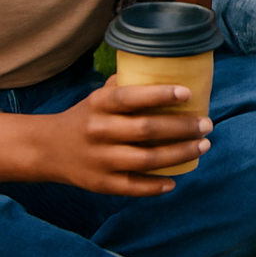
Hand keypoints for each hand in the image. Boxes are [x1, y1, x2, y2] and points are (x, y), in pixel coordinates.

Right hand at [35, 76, 212, 195]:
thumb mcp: (101, 95)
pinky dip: (156, 185)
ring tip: (203, 145)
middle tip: (207, 124)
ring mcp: (99, 160)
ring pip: (146, 159)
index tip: (187, 93)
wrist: (48, 149)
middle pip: (146, 130)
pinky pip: (133, 186)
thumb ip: (130, 84)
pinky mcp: (100, 184)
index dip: (160, 95)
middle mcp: (98, 131)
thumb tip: (173, 70)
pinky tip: (176, 178)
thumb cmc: (88, 116)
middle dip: (182, 127)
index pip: (131, 97)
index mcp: (99, 104)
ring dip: (180, 153)